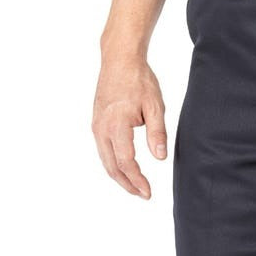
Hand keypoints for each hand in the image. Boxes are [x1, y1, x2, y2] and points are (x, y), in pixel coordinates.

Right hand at [92, 56, 167, 198]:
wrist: (119, 60)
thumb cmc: (139, 80)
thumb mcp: (155, 104)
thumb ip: (157, 132)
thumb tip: (159, 158)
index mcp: (117, 125)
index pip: (126, 162)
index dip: (137, 180)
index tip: (148, 192)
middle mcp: (101, 129)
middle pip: (112, 167)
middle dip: (127, 184)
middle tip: (143, 194)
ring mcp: (96, 126)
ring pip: (105, 160)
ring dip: (119, 176)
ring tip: (135, 185)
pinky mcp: (96, 122)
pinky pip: (103, 150)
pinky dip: (113, 163)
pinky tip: (124, 166)